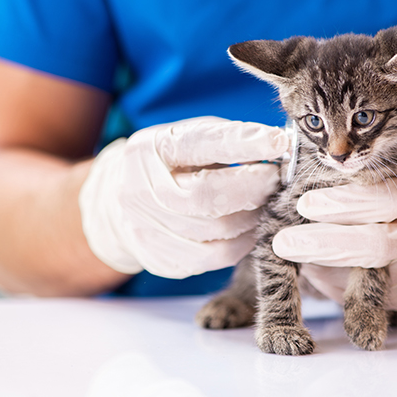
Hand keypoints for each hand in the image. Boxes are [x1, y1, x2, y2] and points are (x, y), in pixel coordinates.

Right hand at [79, 117, 287, 277]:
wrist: (119, 202)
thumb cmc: (171, 164)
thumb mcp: (189, 138)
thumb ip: (227, 140)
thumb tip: (278, 147)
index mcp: (151, 149)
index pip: (199, 144)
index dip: (242, 143)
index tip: (278, 142)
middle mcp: (142, 189)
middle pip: (206, 196)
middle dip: (252, 188)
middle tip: (277, 180)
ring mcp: (148, 228)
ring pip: (216, 230)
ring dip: (253, 216)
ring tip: (268, 203)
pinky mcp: (161, 258)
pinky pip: (216, 256)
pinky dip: (243, 242)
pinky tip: (252, 228)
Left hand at [272, 116, 396, 309]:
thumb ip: (379, 138)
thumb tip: (324, 125)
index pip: (389, 198)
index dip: (346, 203)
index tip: (304, 203)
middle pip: (378, 246)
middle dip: (324, 246)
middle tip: (281, 242)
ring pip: (374, 279)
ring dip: (327, 270)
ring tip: (294, 254)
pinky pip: (381, 297)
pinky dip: (346, 287)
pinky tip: (320, 271)